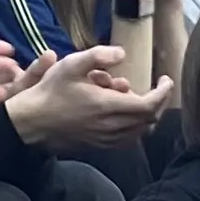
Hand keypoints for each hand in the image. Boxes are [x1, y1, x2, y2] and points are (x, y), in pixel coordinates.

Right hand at [7, 45, 171, 147]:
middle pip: (149, 118)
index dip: (163, 92)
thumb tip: (122, 54)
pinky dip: (134, 124)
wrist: (33, 123)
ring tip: (128, 95)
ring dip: (143, 112)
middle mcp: (112, 127)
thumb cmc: (51, 92)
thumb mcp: (71, 64)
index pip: (150, 105)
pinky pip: (128, 138)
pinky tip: (120, 111)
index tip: (166, 79)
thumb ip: (98, 56)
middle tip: (152, 85)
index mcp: (108, 107)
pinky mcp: (101, 146)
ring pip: (140, 130)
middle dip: (156, 101)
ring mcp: (107, 140)